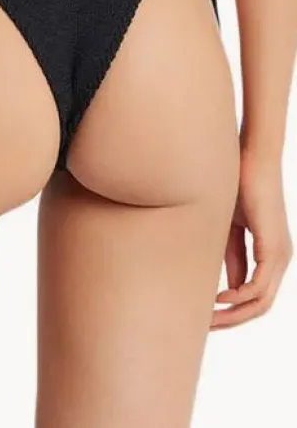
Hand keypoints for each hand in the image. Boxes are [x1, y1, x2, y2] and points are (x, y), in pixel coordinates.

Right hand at [211, 149, 292, 328]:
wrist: (252, 158)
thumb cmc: (239, 185)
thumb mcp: (229, 230)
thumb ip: (232, 258)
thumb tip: (228, 289)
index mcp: (270, 256)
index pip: (255, 297)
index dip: (230, 311)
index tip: (204, 315)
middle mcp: (280, 260)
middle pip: (259, 306)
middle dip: (231, 320)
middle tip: (204, 326)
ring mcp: (280, 256)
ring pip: (261, 302)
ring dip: (234, 315)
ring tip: (209, 318)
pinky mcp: (274, 248)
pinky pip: (259, 287)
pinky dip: (239, 298)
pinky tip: (219, 298)